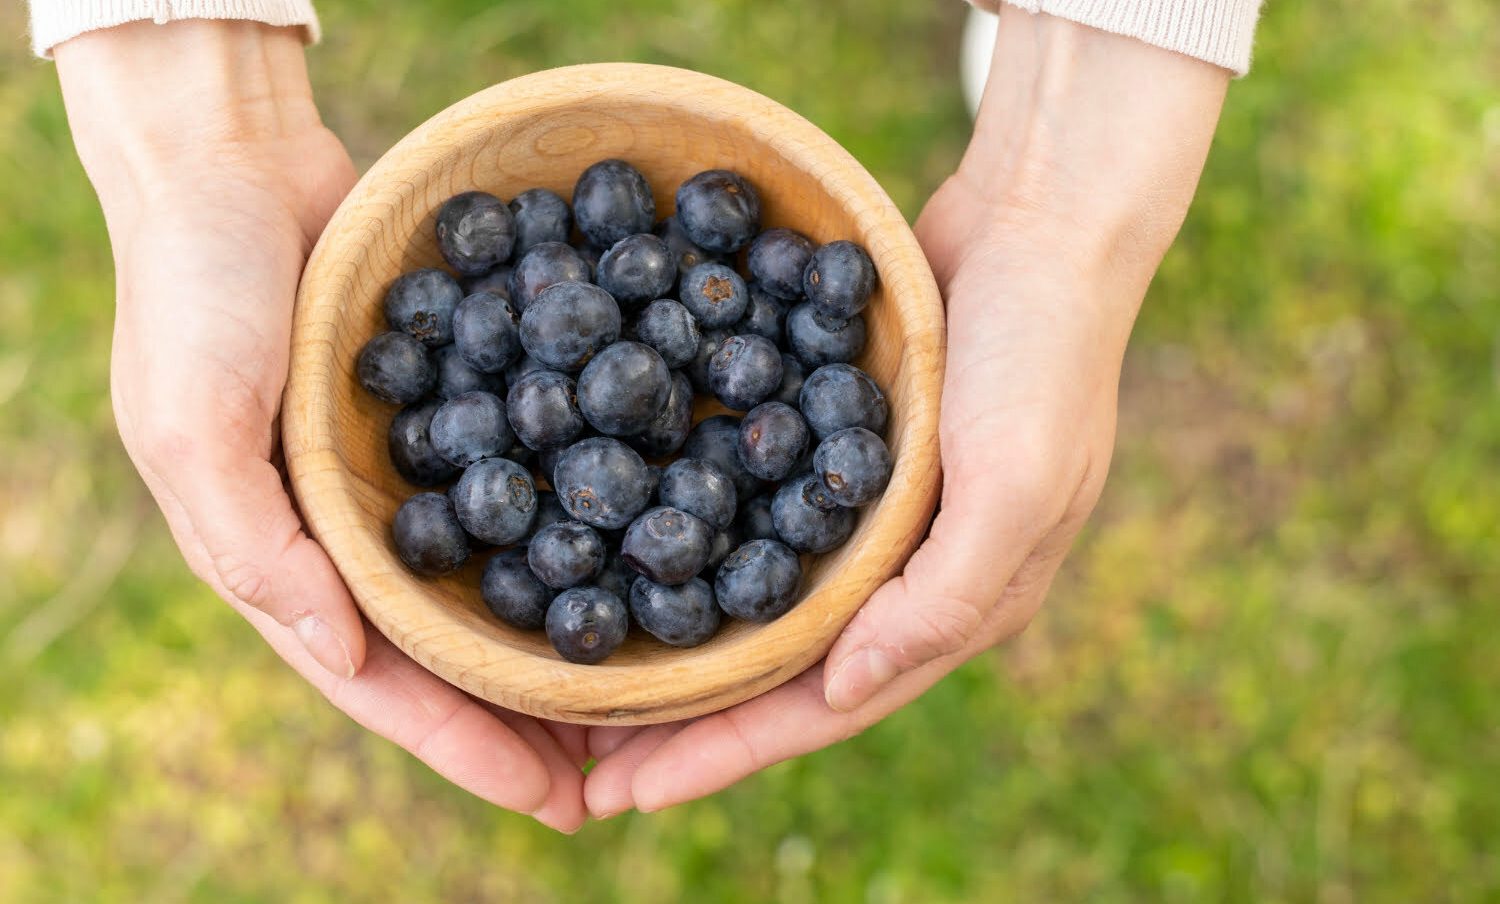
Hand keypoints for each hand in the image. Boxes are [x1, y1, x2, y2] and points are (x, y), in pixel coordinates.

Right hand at [57, 20, 585, 831]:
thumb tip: (342, 655)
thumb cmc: (193, 290)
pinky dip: (578, 517)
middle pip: (459, 650)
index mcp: (292, 558)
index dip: (468, 747)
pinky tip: (647, 543)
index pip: (387, 682)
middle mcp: (358, 531)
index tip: (557, 801)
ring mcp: (412, 473)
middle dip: (535, 718)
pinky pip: (525, 477)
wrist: (234, 163)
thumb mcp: (191, 422)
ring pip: (503, 578)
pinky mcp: (455, 406)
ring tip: (653, 693)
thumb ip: (252, 544)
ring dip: (568, 637)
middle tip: (630, 773)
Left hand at [582, 12, 1229, 815]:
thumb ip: (940, 597)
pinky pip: (756, 516)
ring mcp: (870, 515)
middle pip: (778, 670)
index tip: (627, 792)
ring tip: (591, 679)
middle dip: (685, 721)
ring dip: (680, 645)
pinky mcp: (839, 451)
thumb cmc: (1041, 355)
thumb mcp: (1013, 482)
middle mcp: (905, 573)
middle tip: (580, 759)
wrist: (1041, 222)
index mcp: (952, 603)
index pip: (823, 704)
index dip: (726, 752)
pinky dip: (695, 545)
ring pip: (757, 603)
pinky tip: (629, 548)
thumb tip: (842, 691)